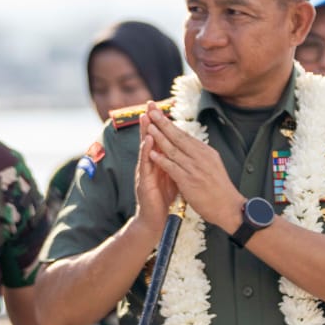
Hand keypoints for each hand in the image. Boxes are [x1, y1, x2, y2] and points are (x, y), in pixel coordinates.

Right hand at [132, 109, 179, 235]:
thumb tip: (181, 147)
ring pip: (144, 149)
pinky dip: (146, 152)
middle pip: (148, 138)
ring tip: (147, 117)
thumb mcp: (171, 175)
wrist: (156, 220)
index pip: (158, 138)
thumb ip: (173, 161)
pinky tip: (148, 142)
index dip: (159, 123)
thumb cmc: (163, 197)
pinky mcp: (143, 182)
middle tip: (149, 104)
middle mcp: (148, 164)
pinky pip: (145, 165)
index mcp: (157, 161)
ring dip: (145, 132)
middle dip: (149, 121)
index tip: (161, 106)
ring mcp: (144, 172)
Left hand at [140, 106, 243, 233]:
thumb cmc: (219, 189)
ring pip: (173, 149)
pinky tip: (151, 153)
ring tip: (148, 126)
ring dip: (159, 137)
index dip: (171, 124)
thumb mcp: (213, 165)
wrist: (229, 207)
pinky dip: (161, 159)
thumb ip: (200, 155)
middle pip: (178, 137)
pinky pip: (172, 167)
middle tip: (152, 110)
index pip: (185, 135)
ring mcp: (195, 169)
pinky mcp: (189, 181)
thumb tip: (189, 145)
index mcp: (206, 152)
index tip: (160, 114)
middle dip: (163, 123)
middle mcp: (201, 157)